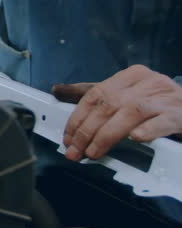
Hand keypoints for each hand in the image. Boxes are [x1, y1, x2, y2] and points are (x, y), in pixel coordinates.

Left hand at [54, 65, 181, 160]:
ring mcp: (166, 99)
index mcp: (132, 76)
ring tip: (93, 152)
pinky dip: (147, 130)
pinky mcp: (180, 115)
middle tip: (75, 150)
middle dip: (87, 130)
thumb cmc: (159, 104)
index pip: (96, 94)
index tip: (67, 136)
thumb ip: (96, 95)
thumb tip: (58, 91)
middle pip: (110, 104)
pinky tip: (135, 138)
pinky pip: (162, 122)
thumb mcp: (127, 95)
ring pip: (131, 113)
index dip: (78, 116)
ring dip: (107, 135)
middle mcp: (148, 83)